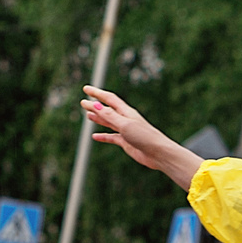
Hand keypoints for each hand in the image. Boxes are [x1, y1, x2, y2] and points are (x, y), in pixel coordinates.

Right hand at [81, 85, 201, 187]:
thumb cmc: (145, 137)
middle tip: (83, 102)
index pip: (109, 99)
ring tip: (88, 115)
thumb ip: (110, 116)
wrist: (158, 153)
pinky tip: (95, 136)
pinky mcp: (126, 142)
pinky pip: (112, 137)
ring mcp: (126, 131)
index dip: (97, 93)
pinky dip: (103, 136)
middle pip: (107, 110)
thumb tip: (96, 105)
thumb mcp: (125, 125)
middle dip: (95, 106)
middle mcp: (126, 119)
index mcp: (126, 112)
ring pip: (109, 122)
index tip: (86, 89)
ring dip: (98, 118)